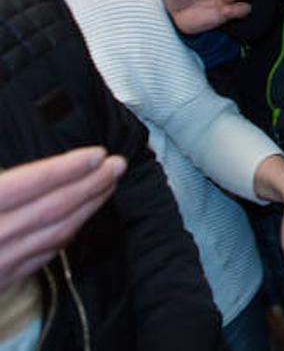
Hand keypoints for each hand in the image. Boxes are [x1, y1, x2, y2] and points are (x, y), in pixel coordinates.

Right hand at [0, 148, 125, 291]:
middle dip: (89, 185)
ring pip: (54, 234)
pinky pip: (44, 255)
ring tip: (109, 184)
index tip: (98, 154)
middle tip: (118, 164)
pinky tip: (83, 216)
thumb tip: (39, 169)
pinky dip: (69, 232)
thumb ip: (4, 180)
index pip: (28, 184)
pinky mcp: (2, 281)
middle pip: (50, 209)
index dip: (65, 168)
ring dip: (87, 208)